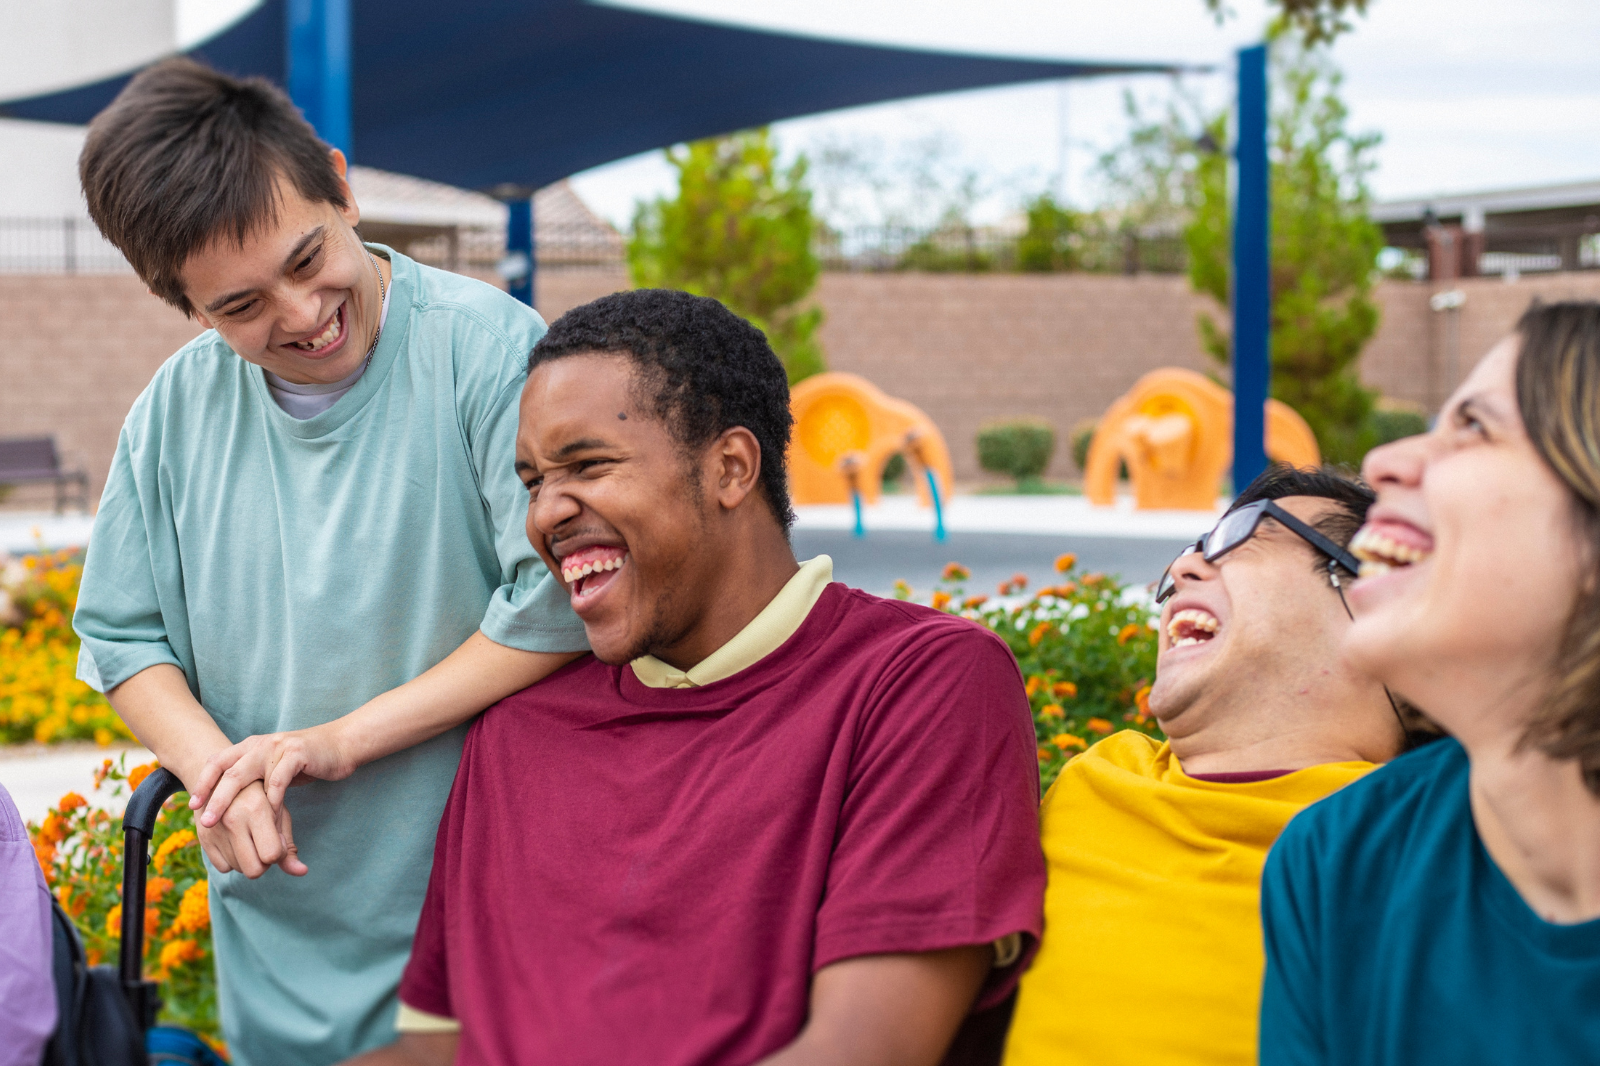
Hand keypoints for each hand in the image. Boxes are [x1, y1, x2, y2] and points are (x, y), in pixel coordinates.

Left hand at [190, 724, 354, 826]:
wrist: (341, 745)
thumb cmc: (307, 761)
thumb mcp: (275, 768)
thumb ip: (256, 780)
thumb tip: (232, 803)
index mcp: (250, 746)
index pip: (217, 761)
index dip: (203, 783)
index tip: (192, 805)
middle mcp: (260, 744)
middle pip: (228, 771)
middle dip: (213, 797)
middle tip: (205, 820)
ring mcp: (278, 747)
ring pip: (249, 776)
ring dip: (238, 803)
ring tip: (230, 823)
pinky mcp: (296, 753)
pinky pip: (278, 780)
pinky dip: (271, 799)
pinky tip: (268, 816)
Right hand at [196, 779, 307, 877]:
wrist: (225, 779)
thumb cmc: (261, 797)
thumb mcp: (279, 814)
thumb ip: (289, 846)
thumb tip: (302, 872)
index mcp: (256, 810)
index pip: (271, 854)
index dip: (278, 852)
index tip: (277, 839)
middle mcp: (232, 820)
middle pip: (254, 870)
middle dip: (264, 863)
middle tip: (264, 844)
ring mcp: (214, 830)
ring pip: (238, 869)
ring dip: (248, 860)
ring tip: (249, 838)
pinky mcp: (202, 838)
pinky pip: (222, 868)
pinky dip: (232, 860)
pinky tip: (235, 841)